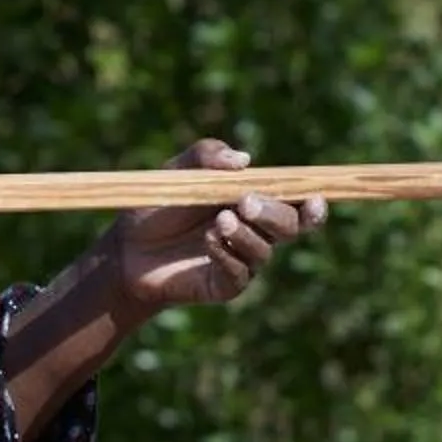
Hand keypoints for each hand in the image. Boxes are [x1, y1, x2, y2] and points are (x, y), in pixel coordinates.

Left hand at [102, 140, 326, 318]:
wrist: (126, 248)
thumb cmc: (158, 206)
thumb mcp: (177, 172)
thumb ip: (206, 156)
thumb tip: (244, 160)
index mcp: (254, 200)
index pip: (296, 201)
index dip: (312, 202)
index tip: (315, 197)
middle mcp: (256, 231)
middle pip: (290, 225)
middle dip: (274, 213)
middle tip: (245, 202)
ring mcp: (243, 260)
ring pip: (266, 250)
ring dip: (246, 233)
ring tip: (218, 221)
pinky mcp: (225, 285)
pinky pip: (241, 273)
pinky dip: (228, 254)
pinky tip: (208, 242)